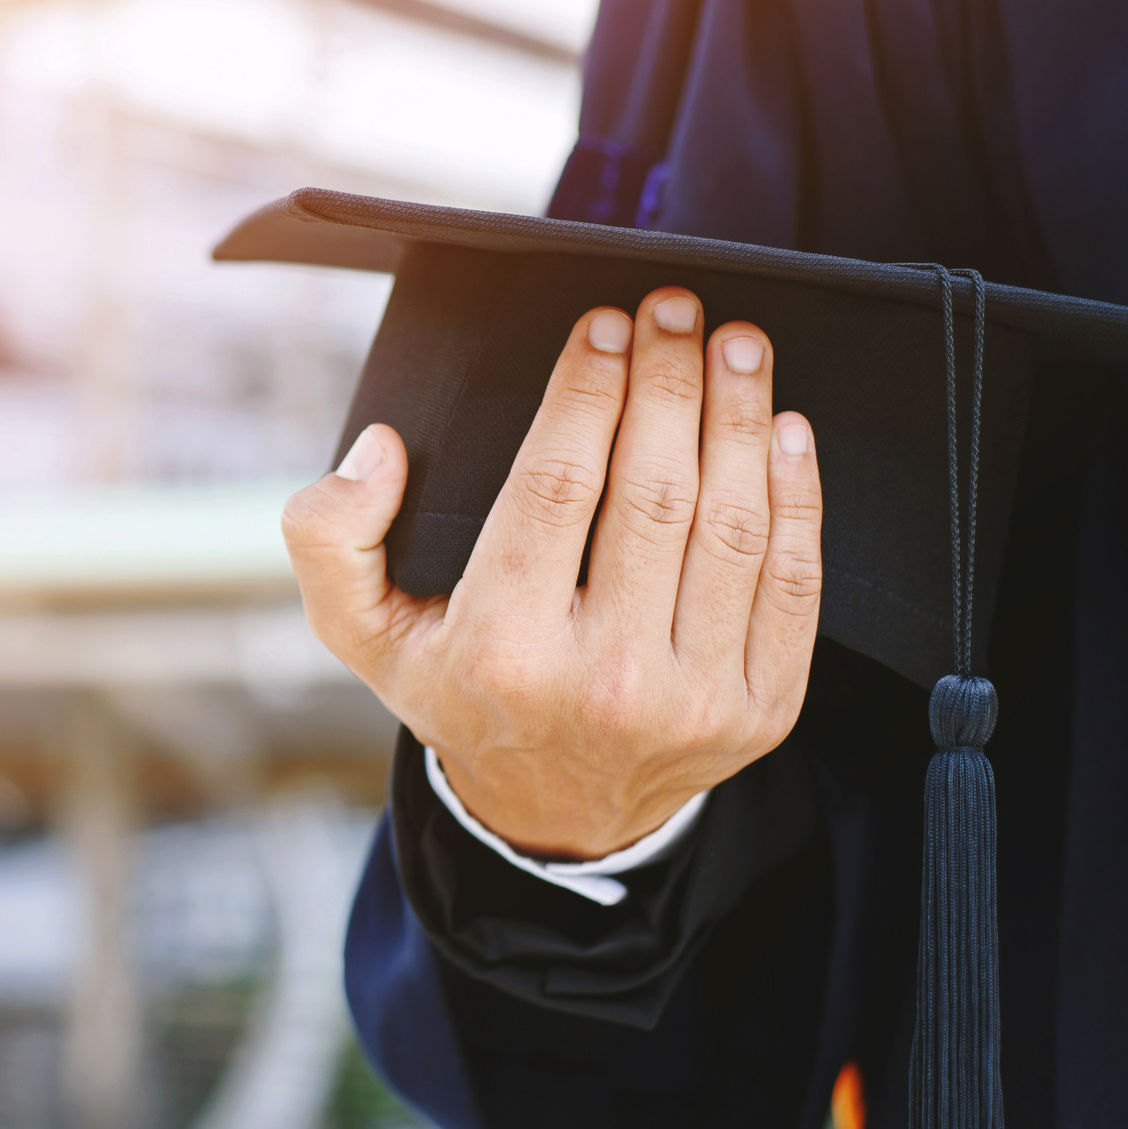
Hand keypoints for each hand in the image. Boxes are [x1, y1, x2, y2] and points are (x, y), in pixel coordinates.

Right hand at [283, 288, 823, 857]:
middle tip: (676, 312)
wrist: (554, 816)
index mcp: (503, 651)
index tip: (605, 327)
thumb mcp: (360, 629)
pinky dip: (797, 496)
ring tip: (735, 346)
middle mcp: (602, 681)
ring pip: (732, 526)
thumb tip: (382, 450)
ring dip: (742, 417)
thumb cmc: (460, 691)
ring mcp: (693, 700)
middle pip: (656, 493)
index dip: (588, 391)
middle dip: (671, 381)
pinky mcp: (761, 710)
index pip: (558, 486)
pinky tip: (785, 428)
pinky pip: (792, 583)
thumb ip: (330, 536)